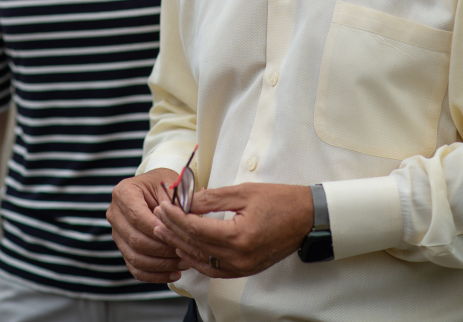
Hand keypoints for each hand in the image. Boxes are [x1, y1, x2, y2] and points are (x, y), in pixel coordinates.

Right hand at [107, 169, 191, 282]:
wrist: (154, 189)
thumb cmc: (164, 185)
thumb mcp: (172, 186)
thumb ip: (179, 203)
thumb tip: (189, 222)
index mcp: (124, 192)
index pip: (138, 217)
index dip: (158, 230)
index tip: (177, 236)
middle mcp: (115, 212)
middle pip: (135, 239)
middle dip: (162, 250)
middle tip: (184, 252)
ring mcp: (116, 232)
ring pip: (135, 257)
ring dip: (161, 265)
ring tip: (183, 264)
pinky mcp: (123, 248)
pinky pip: (135, 268)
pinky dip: (154, 275)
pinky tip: (174, 274)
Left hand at [152, 182, 312, 277]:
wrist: (307, 218)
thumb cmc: (279, 200)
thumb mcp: (243, 192)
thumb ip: (212, 198)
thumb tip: (186, 201)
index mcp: (238, 236)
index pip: (196, 228)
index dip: (175, 217)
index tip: (162, 206)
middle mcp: (238, 257)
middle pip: (195, 245)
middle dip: (173, 230)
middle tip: (156, 217)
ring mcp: (242, 267)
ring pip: (201, 260)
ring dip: (181, 245)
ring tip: (164, 232)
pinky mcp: (245, 270)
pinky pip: (213, 269)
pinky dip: (197, 259)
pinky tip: (186, 248)